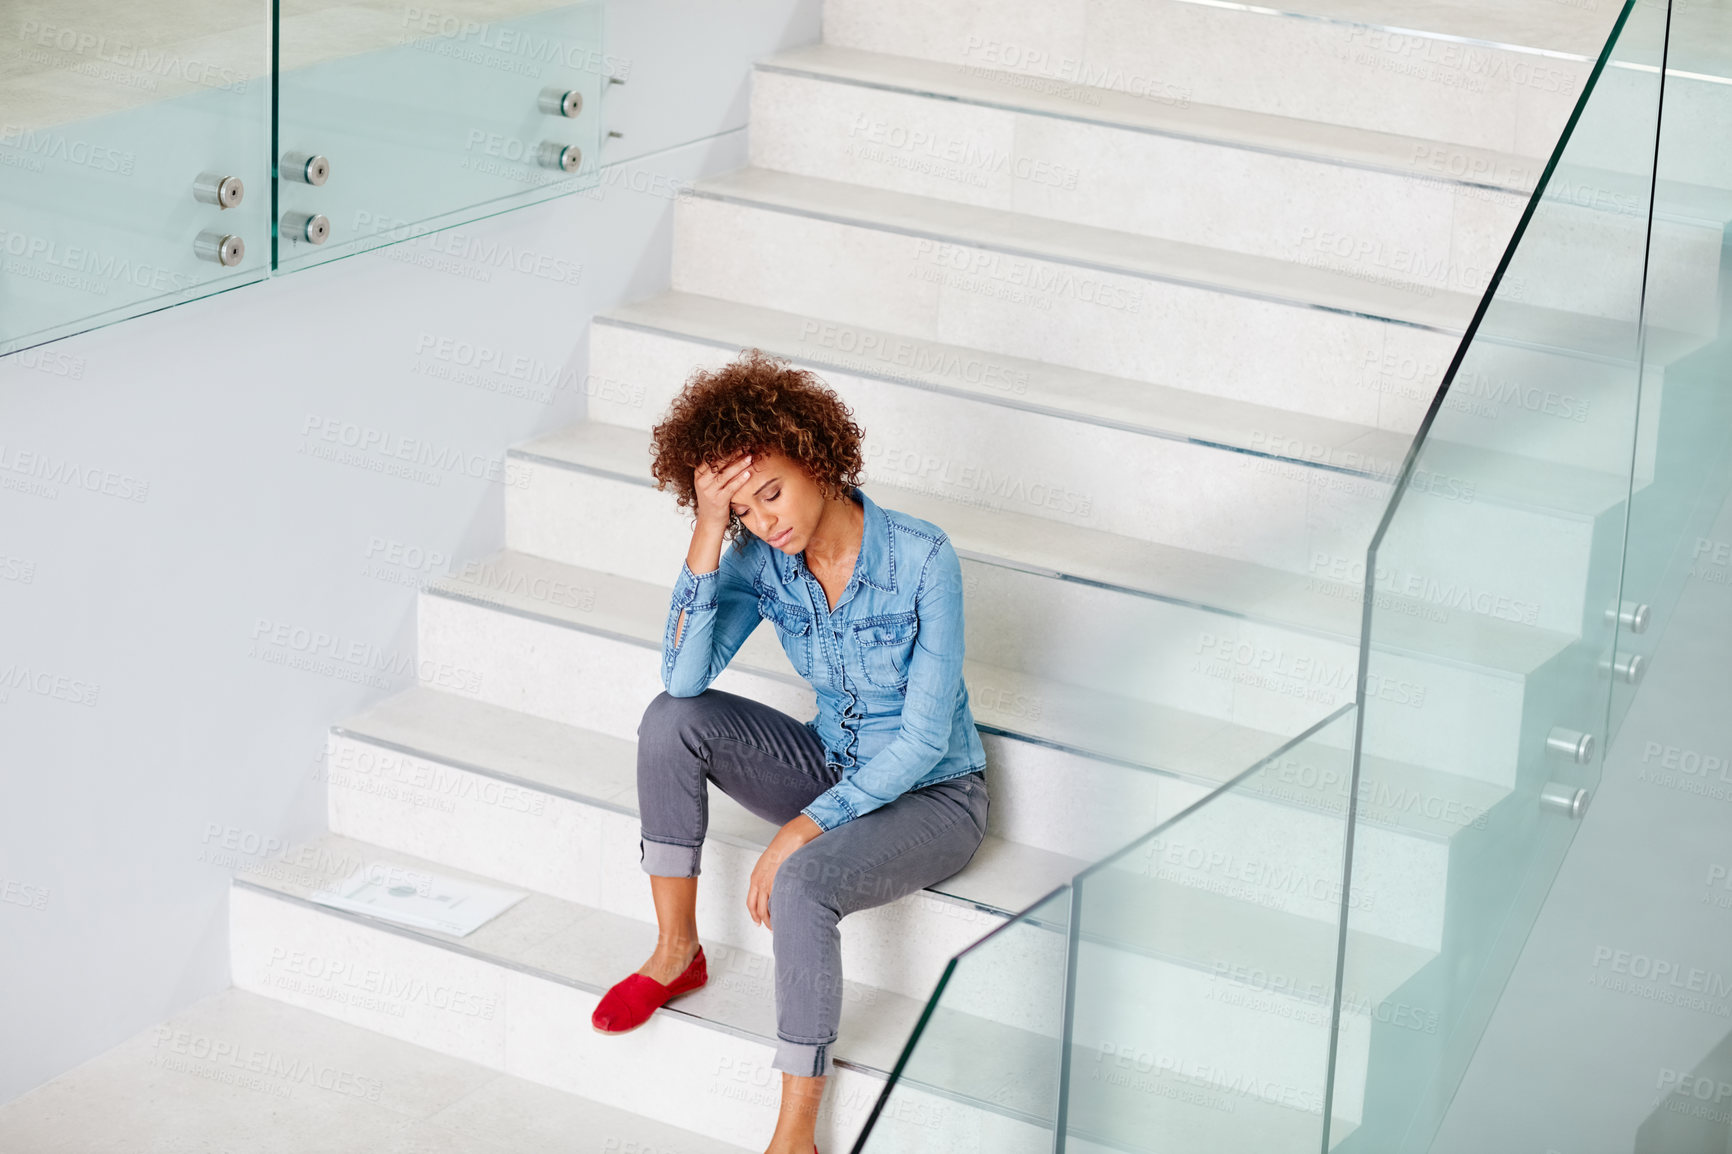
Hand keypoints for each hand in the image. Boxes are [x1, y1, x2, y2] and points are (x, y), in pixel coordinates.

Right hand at [693, 450, 755, 531]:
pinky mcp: (717, 500)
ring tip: (750, 457)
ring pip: (725, 474)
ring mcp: (708, 491)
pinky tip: (748, 474)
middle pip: (718, 463)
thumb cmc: (713, 499)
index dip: (726, 448)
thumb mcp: (710, 483)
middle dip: (733, 453)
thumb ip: (716, 470)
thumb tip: (733, 452)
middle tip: (746, 446)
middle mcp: (701, 481)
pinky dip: (740, 480)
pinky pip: (730, 487)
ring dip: (739, 464)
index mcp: (699, 473)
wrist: (710, 521)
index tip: (738, 441)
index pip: (712, 457)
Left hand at [747, 813, 821, 929]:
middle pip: (758, 909)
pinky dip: (782, 911)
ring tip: (780, 926)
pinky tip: (787, 915)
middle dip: (765, 921)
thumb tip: (773, 887)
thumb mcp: (769, 864)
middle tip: (771, 928)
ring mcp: (770, 884)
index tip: (758, 921)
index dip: (755, 915)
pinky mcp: (781, 883)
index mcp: (755, 878)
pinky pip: (779, 902)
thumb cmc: (783, 848)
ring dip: (773, 920)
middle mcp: (760, 882)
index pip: (751, 903)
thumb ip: (768, 877)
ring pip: (768, 909)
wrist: (791, 838)